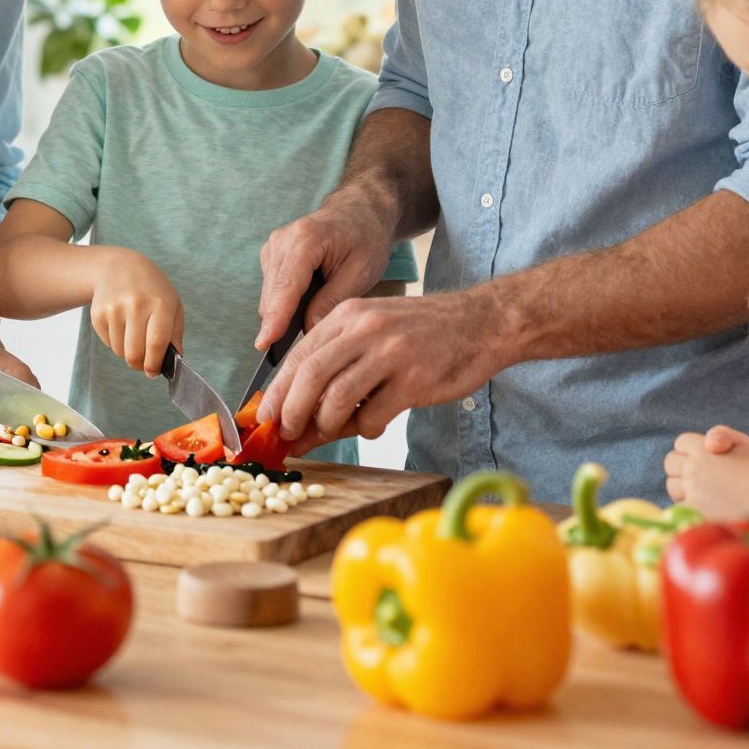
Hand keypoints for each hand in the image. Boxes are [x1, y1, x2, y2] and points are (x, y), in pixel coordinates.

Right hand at [88, 248, 183, 376]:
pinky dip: (116, 342)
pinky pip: (108, 343)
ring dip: (127, 352)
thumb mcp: (172, 306)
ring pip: (120, 351)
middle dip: (139, 365)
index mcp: (160, 304)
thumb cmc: (152, 290)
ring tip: (133, 335)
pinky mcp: (98, 313)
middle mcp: (136, 305)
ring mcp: (115, 308)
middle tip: (143, 364)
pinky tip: (121, 325)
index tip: (153, 372)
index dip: (154, 364)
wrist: (120, 267)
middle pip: (134, 353)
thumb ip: (175, 336)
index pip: (156, 343)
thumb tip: (173, 364)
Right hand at [256, 190, 395, 349]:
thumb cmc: (365, 239)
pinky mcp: (272, 256)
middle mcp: (281, 240)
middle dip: (282, 325)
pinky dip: (287, 305)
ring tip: (313, 324)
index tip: (264, 344)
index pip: (286, 287)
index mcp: (305, 239)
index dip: (276, 319)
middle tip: (306, 349)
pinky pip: (273, 292)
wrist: (360, 212)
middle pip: (273, 295)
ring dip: (285, 316)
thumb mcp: (360, 272)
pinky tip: (309, 308)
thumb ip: (332, 301)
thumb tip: (310, 332)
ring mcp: (273, 247)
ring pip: (270, 297)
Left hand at [257, 287, 504, 443]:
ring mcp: (391, 353)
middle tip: (287, 435)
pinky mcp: (414, 379)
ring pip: (337, 397)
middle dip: (291, 412)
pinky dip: (364, 429)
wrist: (482, 324)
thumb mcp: (375, 331)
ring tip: (329, 432)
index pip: (299, 354)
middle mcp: (366, 329)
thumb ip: (339, 363)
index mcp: (349, 314)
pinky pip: (373, 415)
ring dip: (325, 425)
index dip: (278, 390)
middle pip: (310, 375)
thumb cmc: (424, 333)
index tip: (266, 417)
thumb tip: (301, 411)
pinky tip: (372, 424)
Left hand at [664, 426, 748, 518]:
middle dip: (680, 466)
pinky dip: (687, 505)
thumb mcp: (742, 441)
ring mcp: (692, 491)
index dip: (690, 448)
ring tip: (699, 490)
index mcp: (701, 448)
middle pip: (670, 463)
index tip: (702, 456)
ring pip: (672, 486)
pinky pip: (678, 506)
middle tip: (697, 474)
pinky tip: (701, 505)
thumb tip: (706, 443)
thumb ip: (720, 434)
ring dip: (681, 486)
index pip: (680, 442)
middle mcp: (693, 468)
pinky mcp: (694, 511)